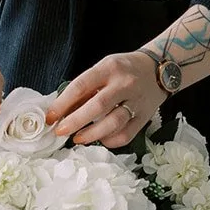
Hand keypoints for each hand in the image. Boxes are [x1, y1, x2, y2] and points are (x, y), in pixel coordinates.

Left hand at [46, 51, 166, 148]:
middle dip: (75, 121)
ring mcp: (137, 101)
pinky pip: (126, 134)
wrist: (159, 69)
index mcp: (110, 68)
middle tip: (61, 131)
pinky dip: (110, 141)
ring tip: (78, 138)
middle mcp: (124, 83)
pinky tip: (101, 139)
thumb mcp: (104, 68)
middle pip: (98, 106)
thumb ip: (86, 88)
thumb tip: (61, 111)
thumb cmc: (124, 69)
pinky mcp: (144, 116)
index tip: (50, 117)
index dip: (63, 103)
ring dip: (92, 134)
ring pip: (113, 123)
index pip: (81, 86)